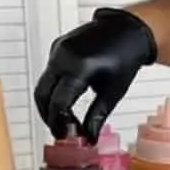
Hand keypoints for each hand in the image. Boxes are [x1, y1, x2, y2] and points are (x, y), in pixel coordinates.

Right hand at [34, 8, 156, 140]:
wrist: (127, 30)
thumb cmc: (124, 58)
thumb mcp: (113, 92)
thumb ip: (97, 116)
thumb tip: (89, 138)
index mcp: (79, 68)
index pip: (59, 102)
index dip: (59, 123)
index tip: (65, 135)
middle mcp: (64, 57)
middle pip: (43, 94)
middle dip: (48, 116)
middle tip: (59, 132)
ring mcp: (57, 50)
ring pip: (42, 84)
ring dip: (48, 104)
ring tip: (63, 120)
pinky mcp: (56, 47)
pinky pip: (48, 73)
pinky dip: (52, 90)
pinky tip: (65, 102)